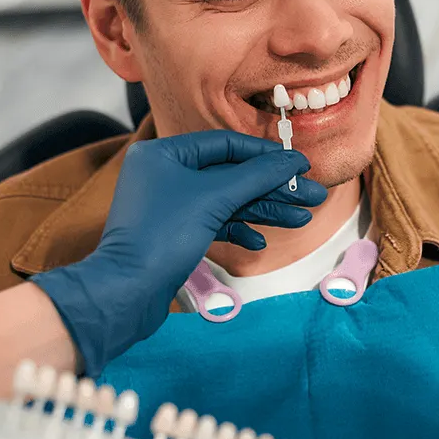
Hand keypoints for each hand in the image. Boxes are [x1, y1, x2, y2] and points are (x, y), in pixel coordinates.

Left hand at [32, 130, 325, 375]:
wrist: (126, 294)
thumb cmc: (163, 236)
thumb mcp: (214, 199)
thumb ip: (256, 176)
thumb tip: (293, 160)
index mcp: (165, 154)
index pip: (225, 144)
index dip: (266, 155)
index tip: (299, 164)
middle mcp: (165, 174)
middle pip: (230, 175)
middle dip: (272, 188)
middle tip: (312, 197)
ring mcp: (170, 206)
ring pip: (226, 202)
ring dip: (263, 210)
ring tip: (301, 219)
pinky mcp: (175, 235)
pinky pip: (214, 223)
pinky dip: (238, 230)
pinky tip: (259, 243)